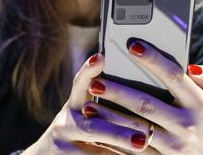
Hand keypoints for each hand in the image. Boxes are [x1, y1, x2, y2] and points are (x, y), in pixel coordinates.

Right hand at [22, 53, 150, 153]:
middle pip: (93, 128)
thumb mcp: (83, 116)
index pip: (79, 85)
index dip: (88, 71)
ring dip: (119, 153)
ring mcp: (60, 147)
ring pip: (95, 153)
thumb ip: (104, 108)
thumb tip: (140, 99)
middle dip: (119, 134)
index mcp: (73, 106)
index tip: (100, 57)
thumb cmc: (75, 135)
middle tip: (142, 138)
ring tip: (141, 150)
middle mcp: (64, 124)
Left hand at [85, 40, 202, 153]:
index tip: (133, 45)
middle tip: (96, 80)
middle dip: (119, 91)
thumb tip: (191, 66)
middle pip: (146, 103)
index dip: (153, 59)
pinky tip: (98, 131)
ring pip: (134, 128)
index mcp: (199, 104)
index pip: (173, 76)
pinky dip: (114, 141)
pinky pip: (133, 151)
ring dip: (109, 117)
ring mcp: (172, 146)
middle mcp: (186, 124)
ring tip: (88, 105)